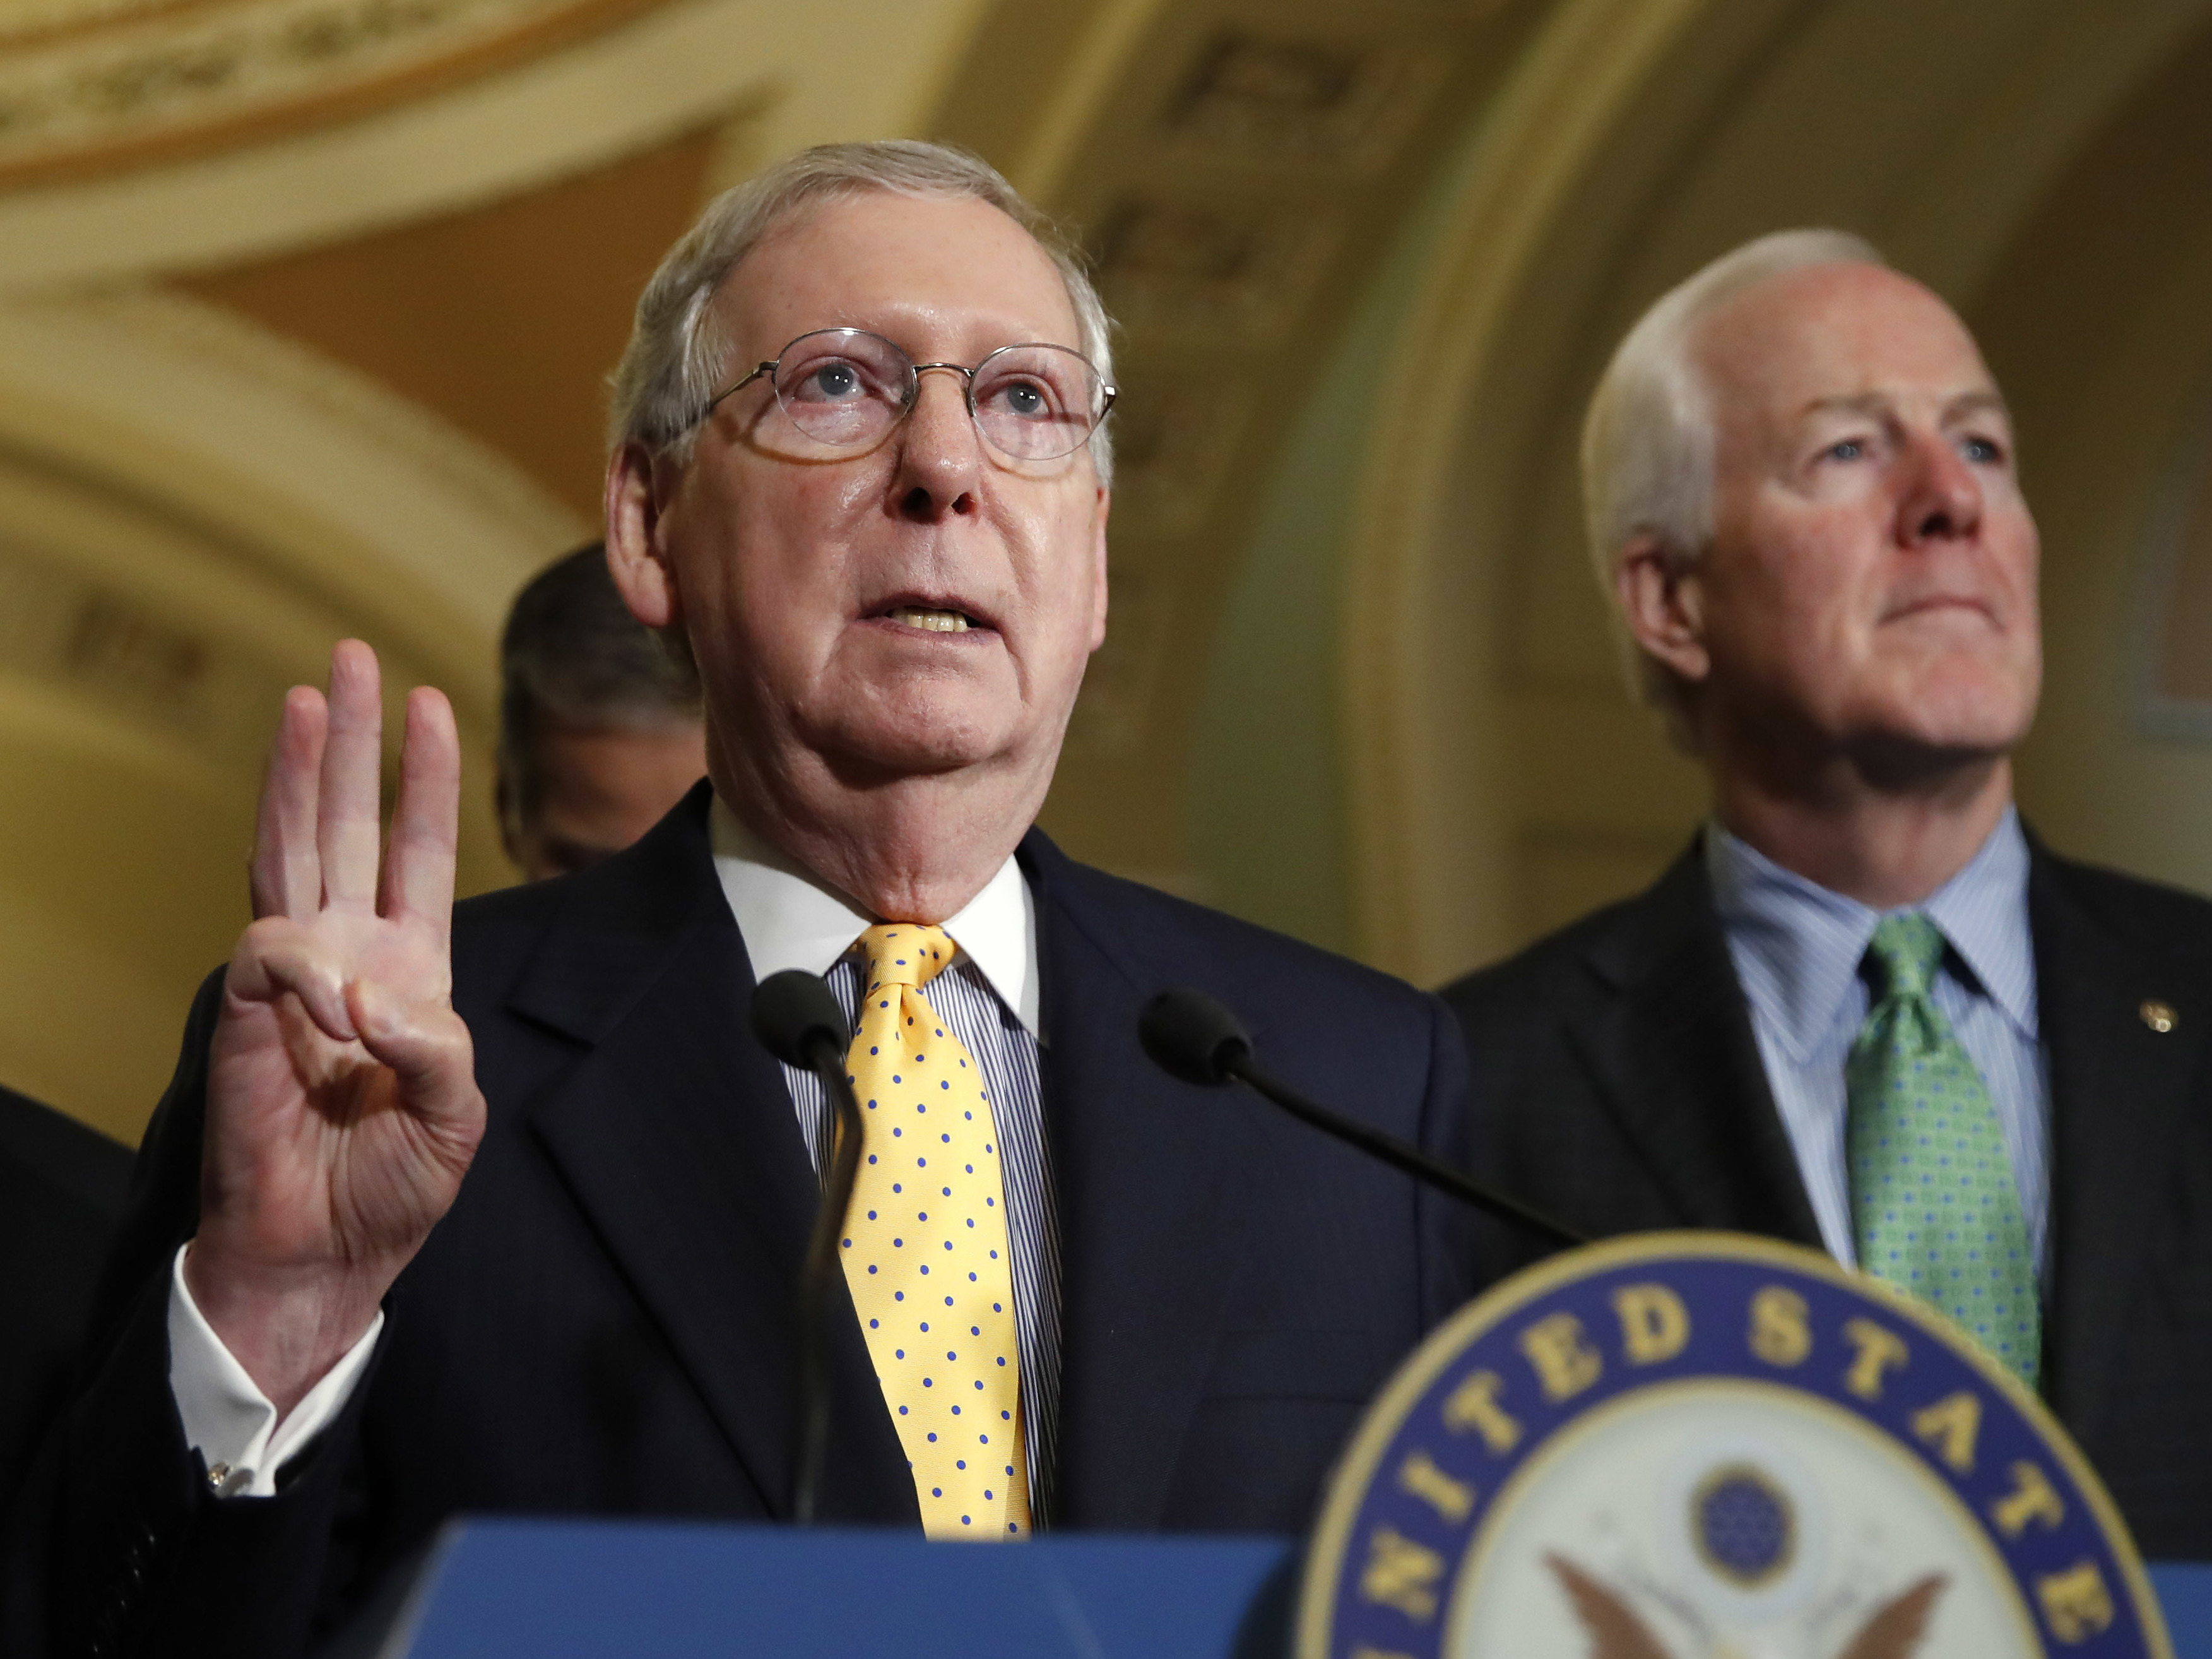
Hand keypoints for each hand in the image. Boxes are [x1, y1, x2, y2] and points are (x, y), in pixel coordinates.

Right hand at [185, 641, 484, 1417]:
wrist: (326, 1257)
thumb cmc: (392, 1187)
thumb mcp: (458, 1114)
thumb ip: (440, 1049)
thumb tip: (374, 996)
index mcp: (409, 973)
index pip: (418, 853)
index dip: (425, 782)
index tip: (433, 704)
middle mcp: (349, 957)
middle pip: (346, 826)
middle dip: (350, 743)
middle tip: (349, 658)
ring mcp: (295, 981)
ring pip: (291, 853)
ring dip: (301, 778)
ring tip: (307, 699)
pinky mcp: (247, 1015)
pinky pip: (270, 950)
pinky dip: (306, 966)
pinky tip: (334, 995)